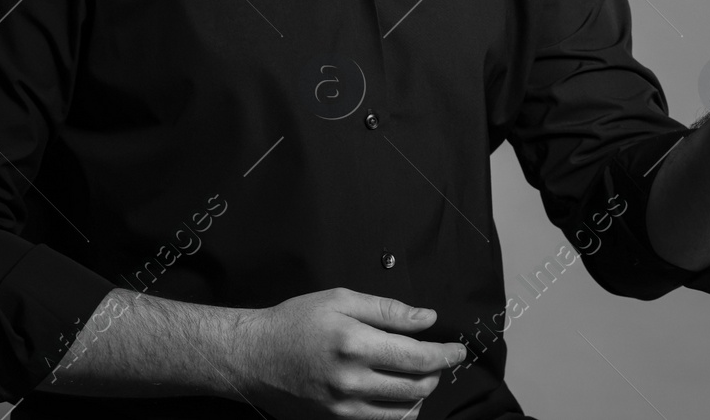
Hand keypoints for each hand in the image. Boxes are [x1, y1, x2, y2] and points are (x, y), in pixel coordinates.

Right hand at [229, 287, 467, 418]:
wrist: (252, 356)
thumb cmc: (295, 322)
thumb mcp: (340, 300)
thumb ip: (388, 310)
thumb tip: (427, 319)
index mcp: (355, 344)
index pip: (417, 357)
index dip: (445, 355)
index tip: (457, 350)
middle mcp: (351, 381)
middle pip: (416, 388)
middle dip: (436, 373)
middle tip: (436, 359)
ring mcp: (342, 408)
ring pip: (403, 412)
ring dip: (419, 395)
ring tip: (417, 376)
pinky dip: (398, 412)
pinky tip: (397, 396)